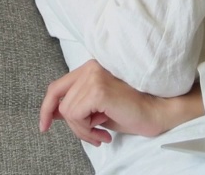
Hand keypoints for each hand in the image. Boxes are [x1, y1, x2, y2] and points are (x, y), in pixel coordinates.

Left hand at [39, 60, 202, 145]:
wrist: (158, 112)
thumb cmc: (134, 111)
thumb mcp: (99, 109)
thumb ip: (78, 106)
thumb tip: (53, 114)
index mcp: (90, 69)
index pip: (57, 86)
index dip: (47, 107)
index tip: (45, 125)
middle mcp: (90, 68)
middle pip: (59, 100)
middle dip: (72, 125)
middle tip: (91, 136)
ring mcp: (94, 76)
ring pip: (67, 111)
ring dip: (82, 130)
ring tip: (101, 134)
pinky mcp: (98, 89)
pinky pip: (75, 116)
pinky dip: (86, 130)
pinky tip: (104, 132)